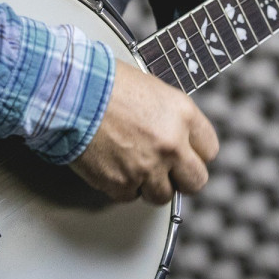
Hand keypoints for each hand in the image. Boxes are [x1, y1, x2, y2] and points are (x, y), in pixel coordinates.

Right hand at [69, 59, 218, 203]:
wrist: (69, 94)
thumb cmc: (103, 82)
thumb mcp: (151, 88)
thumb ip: (169, 116)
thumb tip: (175, 135)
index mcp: (183, 114)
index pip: (209, 149)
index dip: (194, 153)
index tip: (185, 155)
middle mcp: (171, 144)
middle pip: (196, 181)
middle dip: (181, 178)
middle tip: (166, 171)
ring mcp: (147, 167)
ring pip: (162, 195)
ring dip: (150, 185)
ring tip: (132, 165)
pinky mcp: (121, 183)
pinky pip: (129, 196)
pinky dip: (121, 186)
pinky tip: (111, 165)